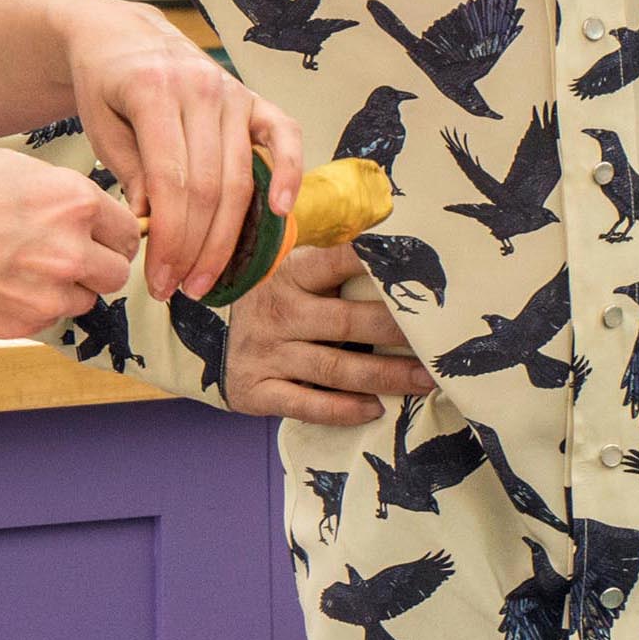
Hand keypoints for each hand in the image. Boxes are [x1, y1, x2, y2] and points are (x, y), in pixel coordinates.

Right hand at [0, 149, 141, 338]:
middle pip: (115, 273)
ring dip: (63, 289)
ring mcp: (44, 293)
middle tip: (61, 255)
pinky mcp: (18, 325)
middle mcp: (68, 250)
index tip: (96, 236)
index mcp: (71, 201)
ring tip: (19, 267)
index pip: (128, 230)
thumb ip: (57, 194)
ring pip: (83, 300)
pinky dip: (30, 307)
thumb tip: (87, 215)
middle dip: (95, 265)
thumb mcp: (8, 168)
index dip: (111, 233)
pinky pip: (46, 320)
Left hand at [60, 0, 302, 301]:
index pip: (171, 181)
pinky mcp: (252, 98)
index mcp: (153, 91)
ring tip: (207, 277)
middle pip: (209, 187)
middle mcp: (201, 88)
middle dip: (195, 248)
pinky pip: (283, 135)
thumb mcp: (99, 124)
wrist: (121, 35)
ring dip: (227, 237)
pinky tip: (281, 211)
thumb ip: (129, 170)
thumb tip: (152, 225)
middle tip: (179, 289)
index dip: (169, 238)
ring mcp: (232, 91)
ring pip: (240, 177)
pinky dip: (288, 172)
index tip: (158, 279)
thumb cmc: (104, 84)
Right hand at [220, 240, 432, 425]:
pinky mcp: (257, 391)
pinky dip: (343, 410)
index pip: (335, 262)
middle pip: (346, 322)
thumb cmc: (268, 298)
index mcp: (287, 273)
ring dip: (385, 376)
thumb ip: (328, 256)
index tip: (414, 266)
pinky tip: (375, 409)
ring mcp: (264, 353)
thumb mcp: (287, 268)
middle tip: (438, 338)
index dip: (373, 262)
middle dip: (396, 331)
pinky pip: (307, 405)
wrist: (201, 336)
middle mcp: (276, 312)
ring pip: (334, 369)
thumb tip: (388, 229)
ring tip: (425, 379)